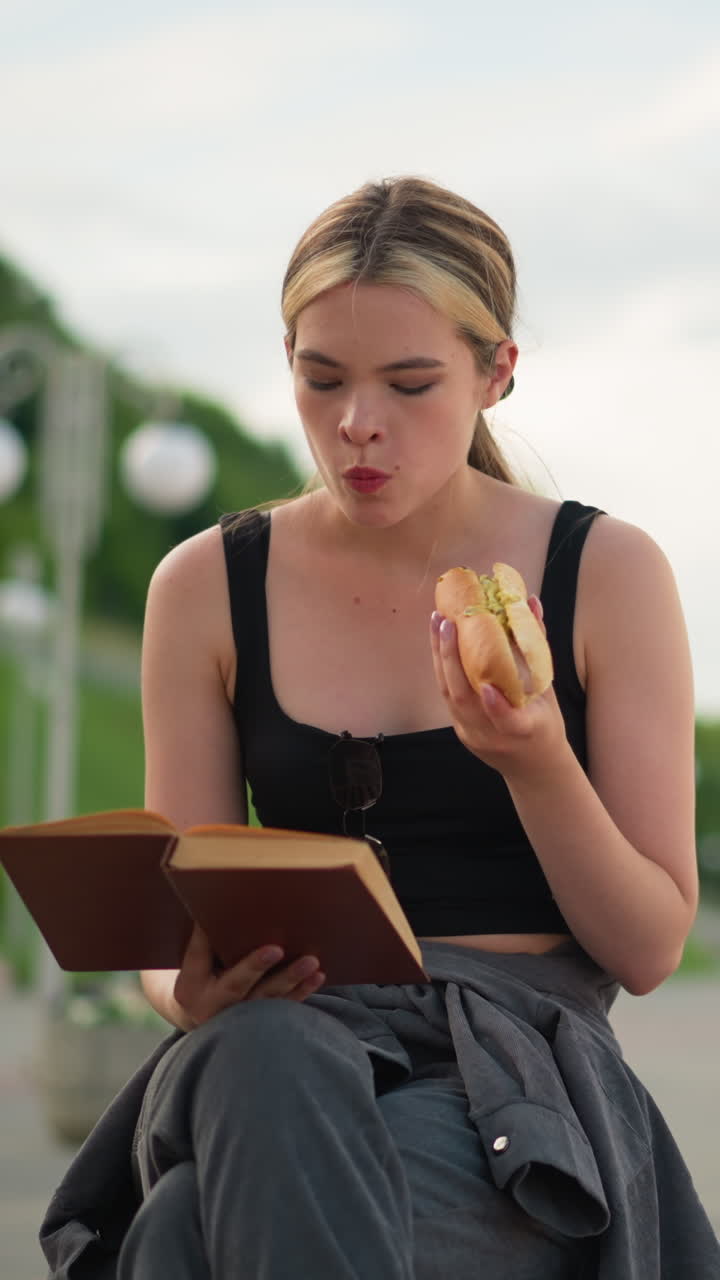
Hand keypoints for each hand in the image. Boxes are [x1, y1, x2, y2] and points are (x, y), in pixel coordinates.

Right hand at [173, 924, 325, 1027]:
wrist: (203, 1015)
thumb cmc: (202, 974)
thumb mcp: (195, 962)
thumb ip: (205, 941)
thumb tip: (217, 900)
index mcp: (190, 986)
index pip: (199, 956)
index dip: (207, 939)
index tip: (214, 921)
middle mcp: (213, 1005)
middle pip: (236, 984)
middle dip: (256, 966)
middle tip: (276, 949)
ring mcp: (239, 1017)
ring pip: (267, 997)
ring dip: (290, 978)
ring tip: (310, 961)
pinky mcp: (262, 1022)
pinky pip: (285, 1006)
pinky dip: (302, 990)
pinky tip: (317, 975)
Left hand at [429, 597, 569, 782]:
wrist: (533, 767)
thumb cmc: (545, 724)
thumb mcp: (549, 692)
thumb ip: (537, 649)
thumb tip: (530, 604)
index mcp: (525, 731)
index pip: (509, 722)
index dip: (497, 706)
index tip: (488, 686)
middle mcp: (493, 737)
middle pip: (464, 701)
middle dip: (451, 659)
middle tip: (448, 622)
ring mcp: (472, 735)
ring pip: (448, 695)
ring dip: (440, 655)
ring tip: (437, 622)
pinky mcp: (460, 731)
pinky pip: (447, 695)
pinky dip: (443, 666)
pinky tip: (440, 642)